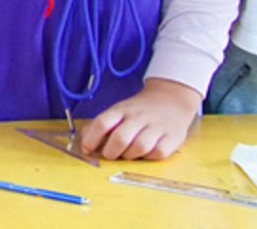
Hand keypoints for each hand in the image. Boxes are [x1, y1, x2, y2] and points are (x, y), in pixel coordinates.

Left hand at [80, 78, 201, 159]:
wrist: (171, 100)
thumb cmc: (137, 111)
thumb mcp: (117, 112)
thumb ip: (98, 126)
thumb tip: (84, 143)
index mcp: (121, 109)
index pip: (102, 122)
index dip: (91, 138)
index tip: (87, 149)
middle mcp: (139, 117)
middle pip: (120, 138)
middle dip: (110, 152)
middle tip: (109, 155)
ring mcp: (157, 126)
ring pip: (140, 146)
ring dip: (130, 156)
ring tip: (127, 155)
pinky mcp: (173, 137)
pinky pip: (159, 153)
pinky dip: (150, 157)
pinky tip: (146, 154)